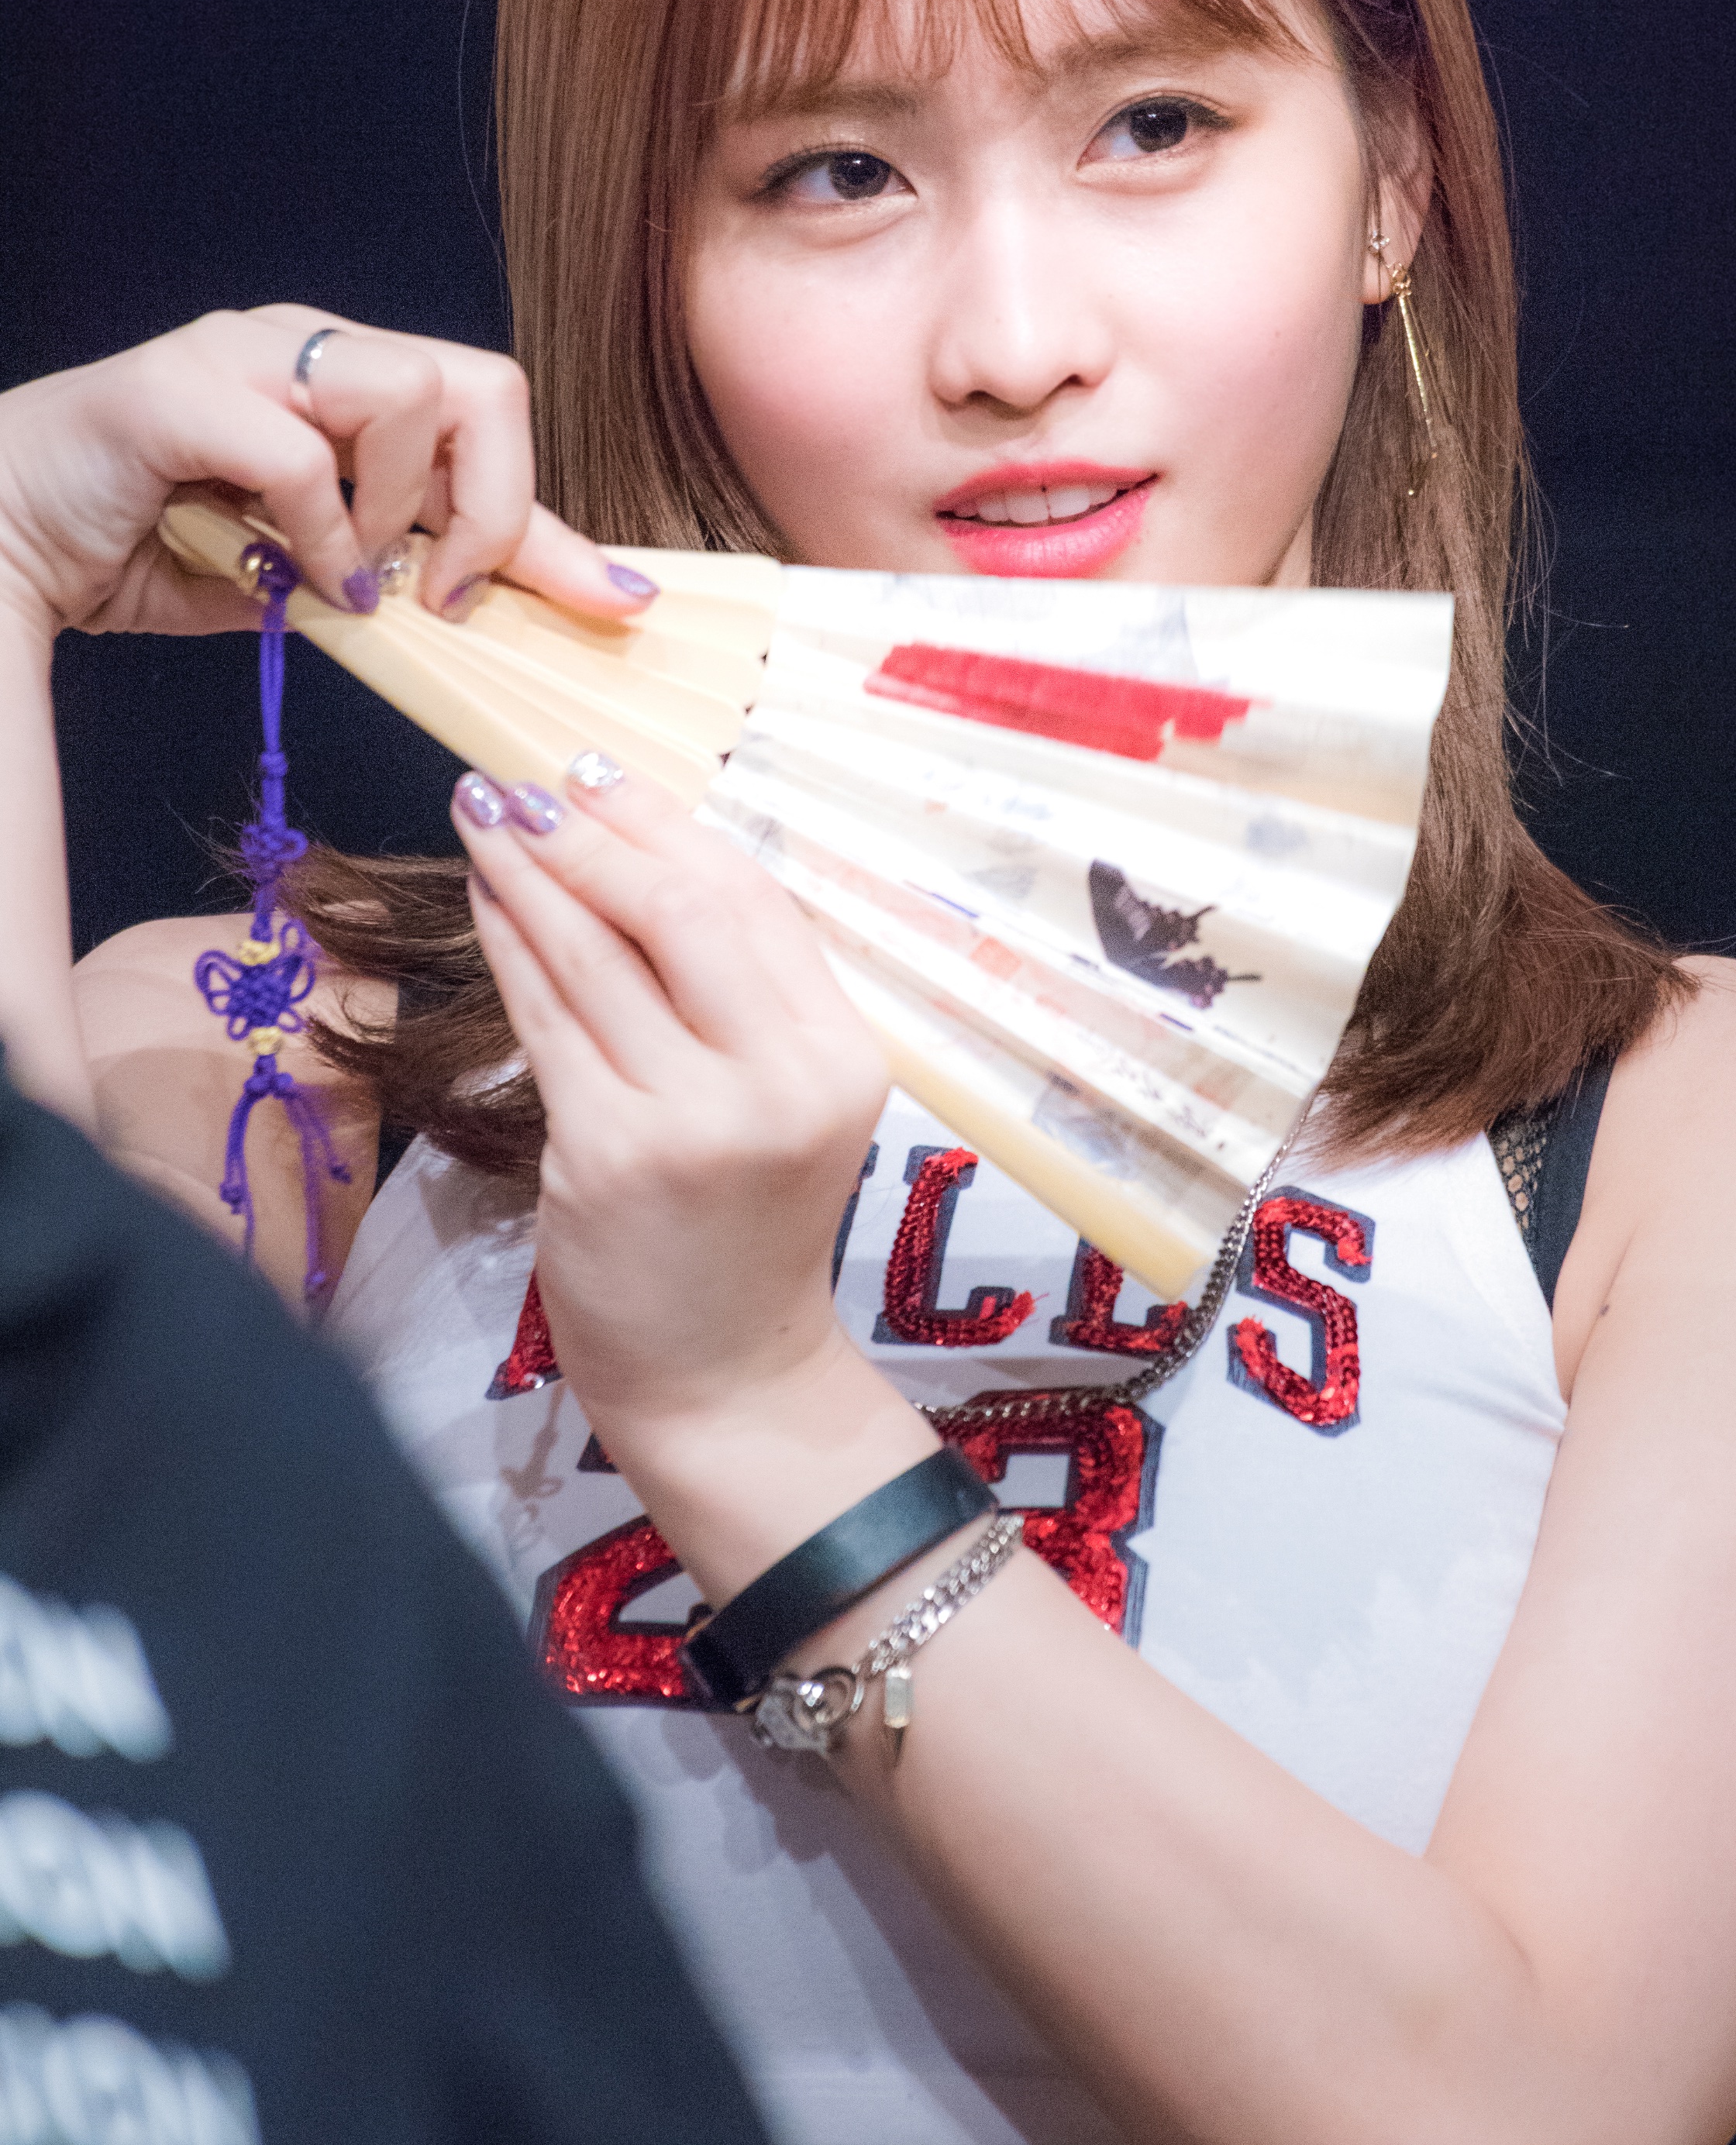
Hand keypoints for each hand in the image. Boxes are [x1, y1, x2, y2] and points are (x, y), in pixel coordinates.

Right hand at [0, 305, 650, 642]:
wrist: (4, 541)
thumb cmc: (140, 547)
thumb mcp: (304, 577)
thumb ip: (388, 578)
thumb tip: (484, 613)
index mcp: (340, 379)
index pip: (487, 428)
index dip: (557, 522)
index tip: (615, 598)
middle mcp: (300, 345)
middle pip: (477, 385)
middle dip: (492, 506)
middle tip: (444, 589)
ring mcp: (238, 355)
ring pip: (403, 394)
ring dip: (395, 511)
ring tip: (341, 572)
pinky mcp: (176, 389)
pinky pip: (298, 451)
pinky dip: (316, 528)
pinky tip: (291, 575)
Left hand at [452, 752, 908, 1537]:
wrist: (723, 1374)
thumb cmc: (746, 1228)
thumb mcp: (785, 1102)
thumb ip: (745, 994)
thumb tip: (651, 852)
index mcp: (842, 1056)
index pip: (754, 902)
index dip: (669, 824)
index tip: (600, 771)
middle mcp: (778, 1082)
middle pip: (681, 911)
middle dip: (593, 833)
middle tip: (525, 778)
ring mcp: (689, 1120)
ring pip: (599, 956)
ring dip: (531, 871)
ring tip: (484, 809)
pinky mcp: (605, 1154)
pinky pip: (548, 1022)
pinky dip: (512, 947)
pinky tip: (485, 898)